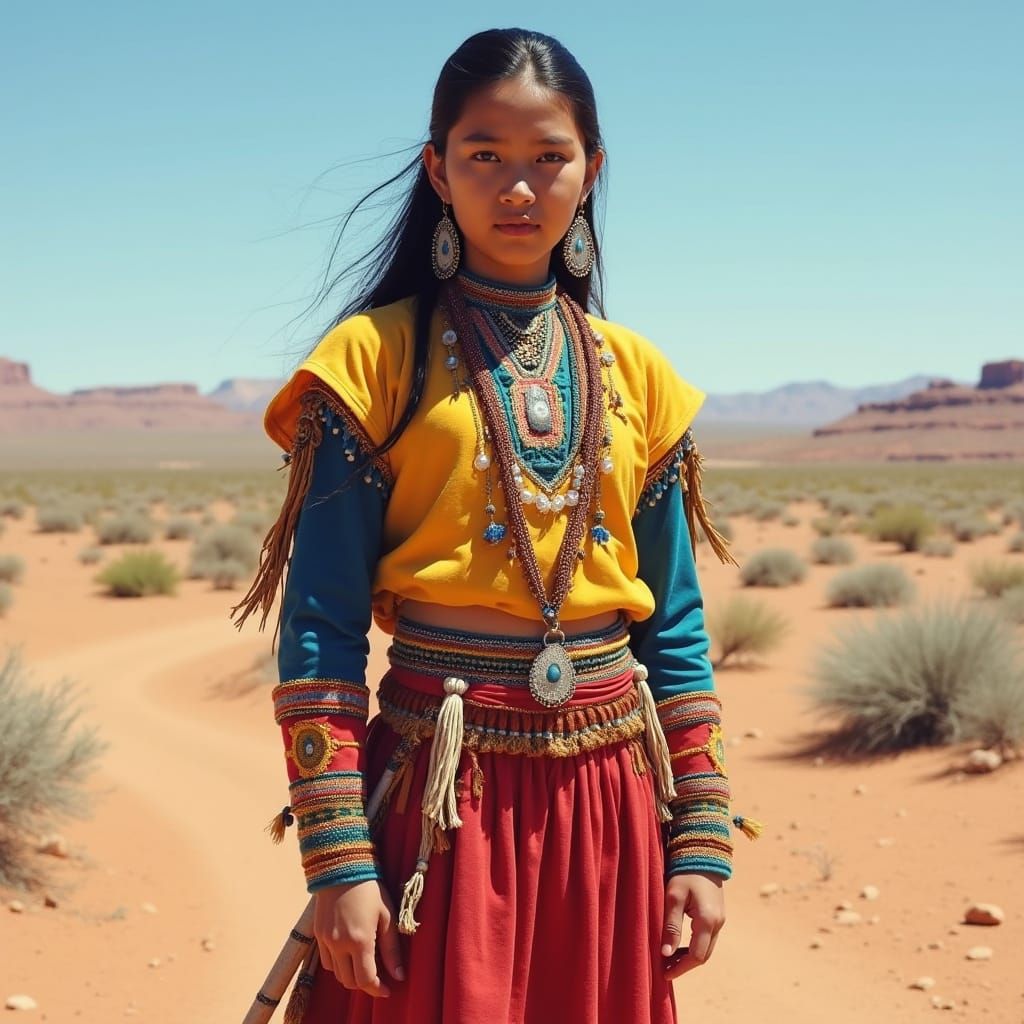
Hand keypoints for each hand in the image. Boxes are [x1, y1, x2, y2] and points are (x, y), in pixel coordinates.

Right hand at [313, 879, 403, 997]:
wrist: (342, 866)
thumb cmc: (370, 888)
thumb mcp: (387, 916)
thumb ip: (392, 949)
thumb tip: (400, 975)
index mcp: (360, 941)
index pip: (366, 980)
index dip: (378, 990)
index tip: (388, 990)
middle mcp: (339, 945)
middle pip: (350, 982)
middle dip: (365, 984)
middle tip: (378, 978)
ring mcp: (326, 941)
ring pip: (337, 974)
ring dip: (350, 975)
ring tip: (364, 965)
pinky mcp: (317, 935)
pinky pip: (326, 961)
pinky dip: (338, 965)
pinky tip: (348, 954)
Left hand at [661, 871, 724, 978]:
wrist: (703, 853)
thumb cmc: (685, 872)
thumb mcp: (673, 897)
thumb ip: (671, 926)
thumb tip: (665, 954)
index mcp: (707, 920)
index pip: (696, 956)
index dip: (680, 968)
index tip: (664, 973)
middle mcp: (718, 923)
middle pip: (703, 956)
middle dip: (685, 966)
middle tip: (665, 969)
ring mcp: (720, 920)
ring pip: (707, 949)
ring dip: (690, 957)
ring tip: (669, 959)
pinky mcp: (717, 915)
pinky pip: (708, 939)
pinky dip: (695, 947)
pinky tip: (680, 946)